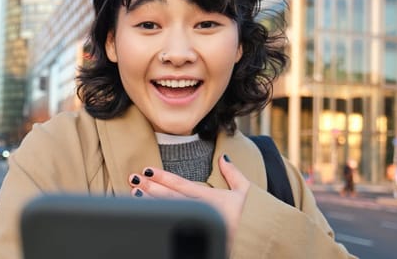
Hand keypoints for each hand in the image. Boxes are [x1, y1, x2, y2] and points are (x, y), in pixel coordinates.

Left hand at [128, 154, 250, 238]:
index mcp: (212, 199)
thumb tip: (224, 157)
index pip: (182, 185)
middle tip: (134, 179)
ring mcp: (200, 226)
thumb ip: (233, 174)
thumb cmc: (255, 215)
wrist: (262, 239)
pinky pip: (175, 227)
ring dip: (151, 202)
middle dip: (151, 187)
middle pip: (171, 198)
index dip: (163, 177)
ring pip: (170, 212)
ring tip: (135, 193)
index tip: (147, 170)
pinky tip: (148, 215)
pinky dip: (162, 220)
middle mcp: (203, 212)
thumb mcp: (247, 191)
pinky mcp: (198, 237)